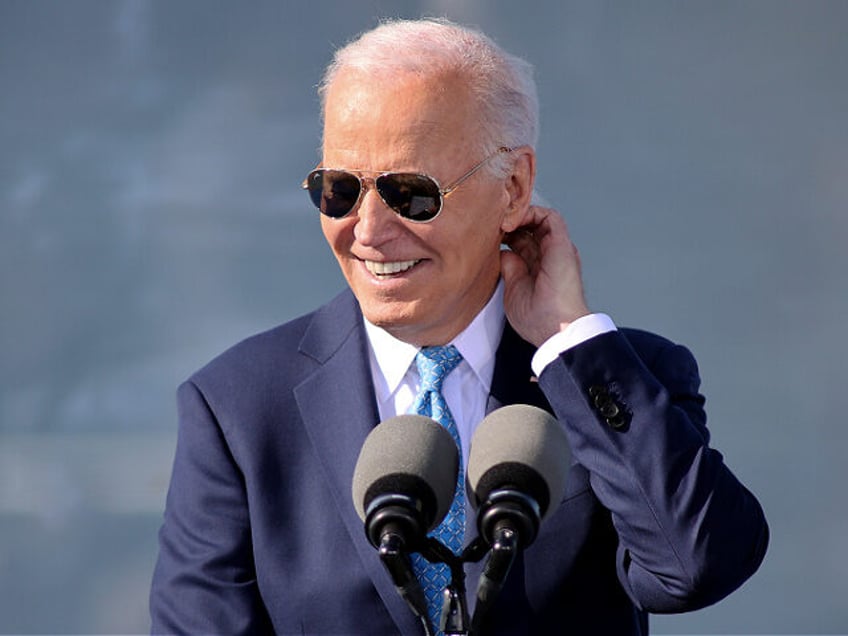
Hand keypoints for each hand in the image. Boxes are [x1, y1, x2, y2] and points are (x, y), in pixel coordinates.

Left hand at [501, 206, 589, 346]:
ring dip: (519, 215)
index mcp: (539, 268)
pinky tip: (512, 221)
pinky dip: (531, 212)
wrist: (556, 326)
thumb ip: (510, 269)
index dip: (505, 236)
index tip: (487, 236)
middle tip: (490, 224)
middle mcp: (550, 256)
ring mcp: (557, 248)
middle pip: (529, 229)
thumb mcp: (513, 289)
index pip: (522, 242)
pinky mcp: (562, 243)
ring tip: (500, 220)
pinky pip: (549, 216)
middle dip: (509, 223)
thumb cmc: (538, 317)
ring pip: (540, 219)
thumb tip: (502, 253)